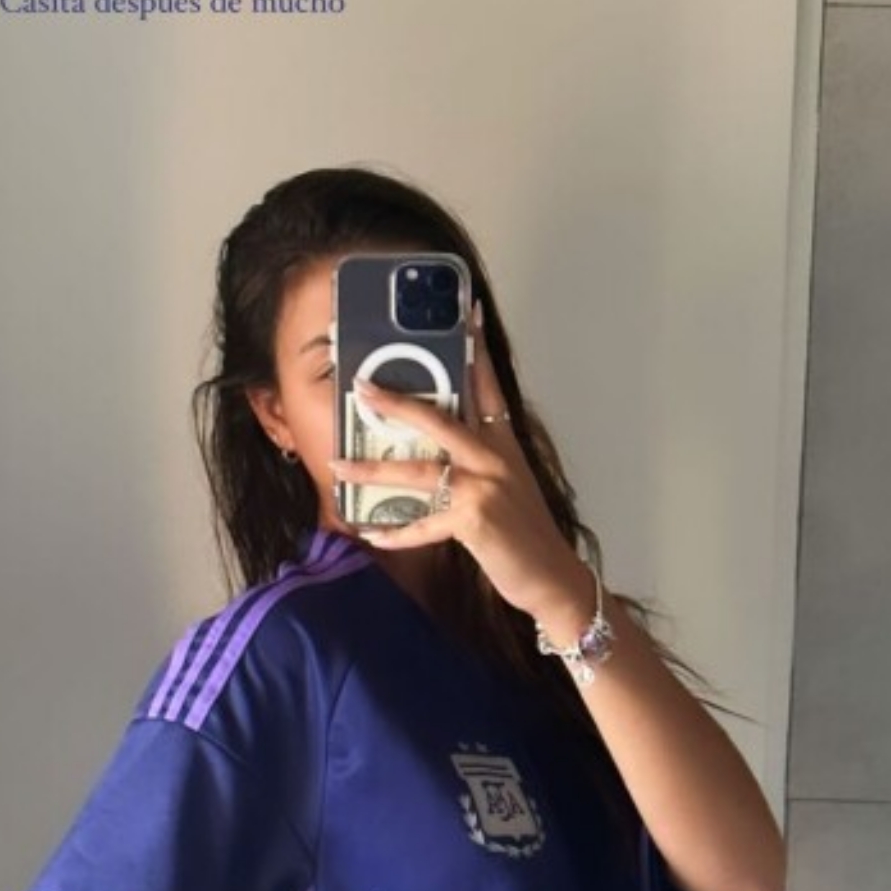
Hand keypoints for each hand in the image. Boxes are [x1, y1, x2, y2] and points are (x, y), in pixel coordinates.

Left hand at [329, 298, 586, 622]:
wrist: (552, 577)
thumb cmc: (525, 533)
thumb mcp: (507, 485)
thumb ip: (477, 461)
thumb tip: (437, 448)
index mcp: (503, 444)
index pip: (487, 387)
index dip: (476, 349)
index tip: (466, 313)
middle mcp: (494, 458)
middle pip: (440, 419)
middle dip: (397, 402)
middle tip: (363, 385)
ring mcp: (484, 487)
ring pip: (418, 471)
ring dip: (373, 470)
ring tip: (338, 465)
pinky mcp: (475, 520)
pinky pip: (423, 524)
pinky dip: (396, 533)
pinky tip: (372, 535)